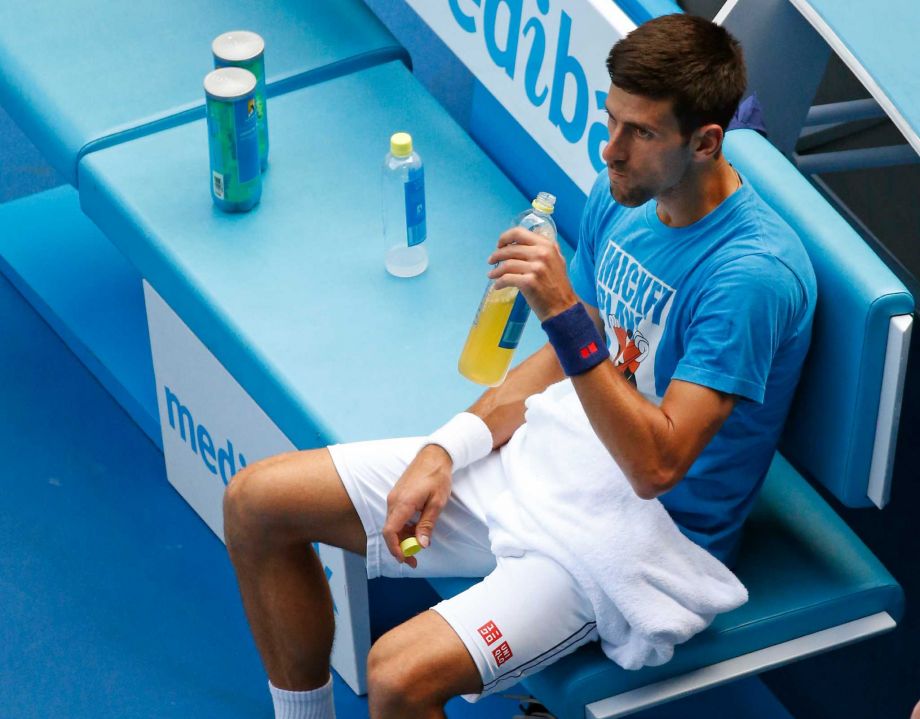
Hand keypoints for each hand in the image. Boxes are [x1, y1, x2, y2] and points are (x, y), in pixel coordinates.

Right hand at [382, 444, 452, 567]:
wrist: (434, 456)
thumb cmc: (437, 477)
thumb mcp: (437, 503)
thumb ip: (427, 524)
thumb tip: (421, 545)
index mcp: (403, 503)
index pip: (390, 531)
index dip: (395, 548)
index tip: (405, 559)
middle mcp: (393, 501)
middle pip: (390, 531)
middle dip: (400, 548)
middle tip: (413, 560)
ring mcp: (394, 498)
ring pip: (393, 525)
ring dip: (403, 538)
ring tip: (418, 546)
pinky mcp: (397, 496)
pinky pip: (396, 517)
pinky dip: (404, 527)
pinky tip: (416, 531)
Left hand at [487, 227, 577, 320]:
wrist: (563, 307)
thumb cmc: (558, 285)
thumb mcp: (557, 260)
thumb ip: (544, 248)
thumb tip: (526, 239)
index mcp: (547, 245)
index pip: (520, 233)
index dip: (505, 237)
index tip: (499, 245)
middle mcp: (542, 254)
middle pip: (510, 249)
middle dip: (497, 255)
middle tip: (491, 261)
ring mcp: (536, 268)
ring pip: (506, 264)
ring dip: (496, 271)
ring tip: (491, 275)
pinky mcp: (528, 282)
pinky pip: (506, 278)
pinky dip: (499, 282)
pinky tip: (497, 286)